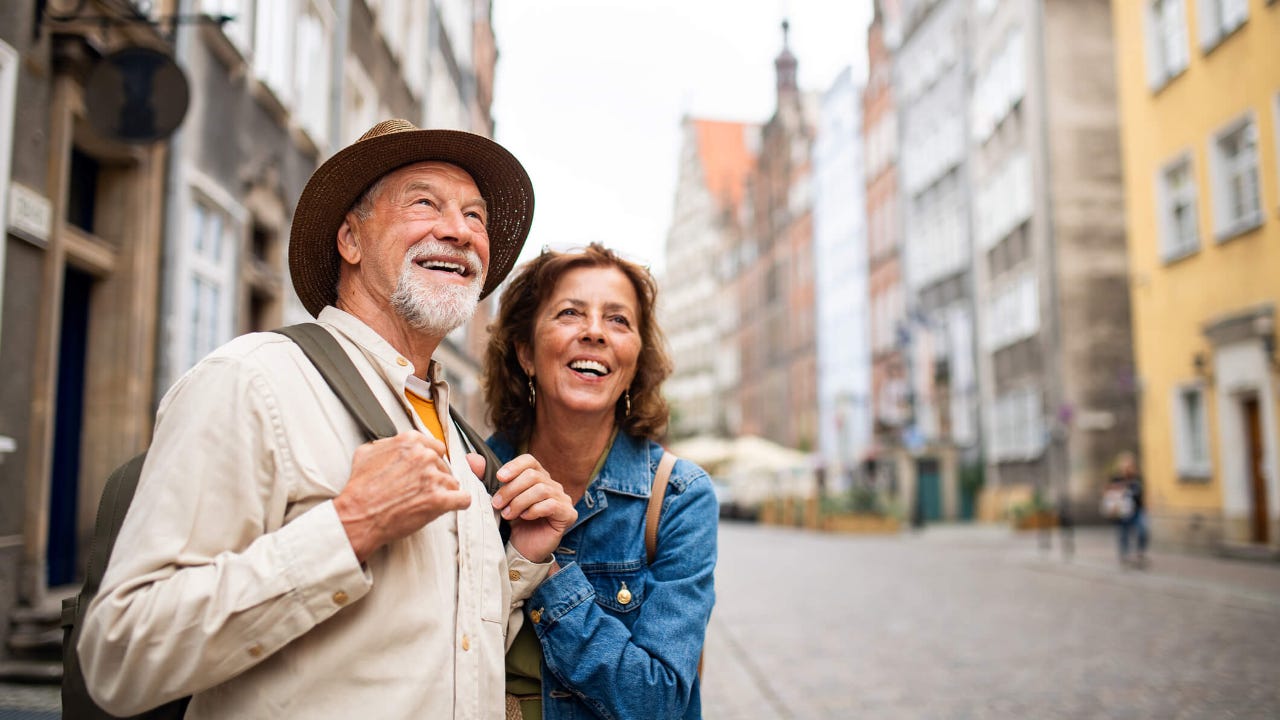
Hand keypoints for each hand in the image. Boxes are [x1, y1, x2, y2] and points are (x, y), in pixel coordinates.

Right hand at [334, 431, 471, 561]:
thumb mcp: (366, 452)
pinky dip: (459, 503)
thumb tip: (394, 443)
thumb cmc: (360, 488)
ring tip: (426, 501)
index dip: (431, 461)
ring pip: (453, 482)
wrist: (358, 515)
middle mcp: (424, 456)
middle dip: (435, 477)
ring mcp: (433, 478)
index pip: (436, 447)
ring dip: (444, 492)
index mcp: (410, 441)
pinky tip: (451, 506)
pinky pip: (464, 499)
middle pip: (444, 465)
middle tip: (420, 490)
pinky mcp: (439, 500)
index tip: (426, 470)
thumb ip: (387, 443)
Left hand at [468, 453, 575, 562]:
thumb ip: (485, 478)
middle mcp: (553, 485)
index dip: (514, 466)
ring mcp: (563, 499)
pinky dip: (533, 510)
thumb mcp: (498, 498)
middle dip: (511, 489)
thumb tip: (471, 458)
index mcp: (539, 477)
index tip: (499, 477)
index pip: (530, 461)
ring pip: (541, 489)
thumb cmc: (514, 523)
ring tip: (507, 514)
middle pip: (533, 475)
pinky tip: (524, 518)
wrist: (522, 549)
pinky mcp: (568, 514)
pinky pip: (551, 504)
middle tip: (497, 504)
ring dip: (519, 502)